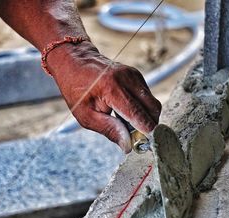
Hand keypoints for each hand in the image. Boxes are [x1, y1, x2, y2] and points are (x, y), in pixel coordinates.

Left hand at [46, 41, 161, 152]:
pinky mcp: (136, 75)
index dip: (147, 130)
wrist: (75, 61)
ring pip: (153, 103)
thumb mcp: (86, 115)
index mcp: (112, 88)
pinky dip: (143, 108)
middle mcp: (127, 78)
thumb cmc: (77, 90)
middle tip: (139, 138)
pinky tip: (128, 112)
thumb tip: (128, 146)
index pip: (138, 113)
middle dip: (150, 126)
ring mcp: (134, 74)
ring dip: (147, 117)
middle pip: (152, 108)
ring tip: (129, 125)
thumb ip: (109, 130)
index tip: (151, 144)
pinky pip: (148, 97)